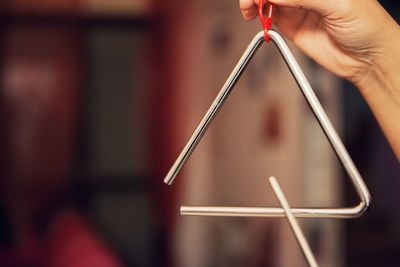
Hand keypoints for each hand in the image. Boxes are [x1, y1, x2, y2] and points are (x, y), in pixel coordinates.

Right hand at [239, 0, 399, 85]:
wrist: (367, 59)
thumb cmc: (366, 26)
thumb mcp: (338, 4)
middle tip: (251, 3)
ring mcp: (298, 9)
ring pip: (269, 1)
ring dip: (256, 3)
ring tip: (250, 10)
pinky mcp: (292, 26)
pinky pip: (271, 18)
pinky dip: (261, 17)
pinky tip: (259, 18)